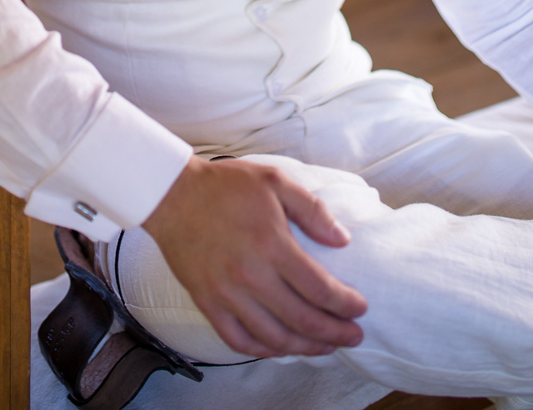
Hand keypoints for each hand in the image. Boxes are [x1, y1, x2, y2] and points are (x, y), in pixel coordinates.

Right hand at [142, 155, 366, 358]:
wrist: (173, 194)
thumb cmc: (225, 185)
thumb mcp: (274, 181)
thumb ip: (312, 209)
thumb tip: (343, 240)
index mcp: (271, 243)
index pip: (319, 288)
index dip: (345, 304)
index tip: (359, 309)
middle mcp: (250, 275)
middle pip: (302, 319)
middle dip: (335, 332)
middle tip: (353, 336)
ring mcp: (226, 293)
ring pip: (274, 337)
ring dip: (305, 347)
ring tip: (325, 346)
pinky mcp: (206, 303)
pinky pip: (238, 340)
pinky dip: (263, 351)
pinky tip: (281, 346)